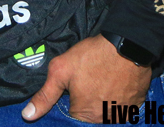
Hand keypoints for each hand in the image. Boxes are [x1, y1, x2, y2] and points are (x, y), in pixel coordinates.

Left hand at [22, 35, 149, 122]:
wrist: (128, 43)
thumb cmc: (92, 56)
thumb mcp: (61, 70)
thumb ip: (45, 95)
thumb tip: (27, 116)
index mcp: (84, 115)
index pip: (71, 119)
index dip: (69, 103)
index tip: (72, 90)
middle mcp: (104, 120)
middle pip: (90, 116)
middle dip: (86, 102)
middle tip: (87, 81)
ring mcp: (122, 114)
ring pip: (106, 112)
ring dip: (102, 101)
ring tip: (100, 80)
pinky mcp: (136, 105)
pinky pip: (122, 107)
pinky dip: (117, 98)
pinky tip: (114, 82)